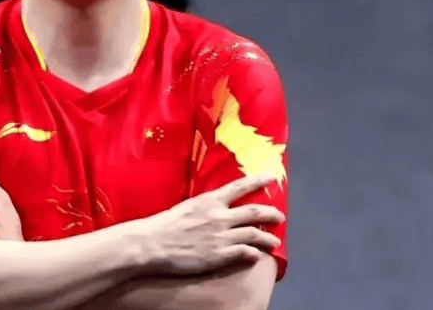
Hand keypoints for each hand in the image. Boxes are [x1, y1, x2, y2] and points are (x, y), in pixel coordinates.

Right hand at [138, 173, 284, 275]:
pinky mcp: (219, 255)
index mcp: (210, 200)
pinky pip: (245, 253)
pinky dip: (254, 253)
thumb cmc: (165, 224)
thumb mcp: (187, 206)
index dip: (258, 181)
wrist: (153, 243)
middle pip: (254, 212)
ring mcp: (221, 236)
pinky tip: (257, 255)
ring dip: (268, 238)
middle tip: (280, 217)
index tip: (272, 177)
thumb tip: (217, 206)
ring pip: (254, 234)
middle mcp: (219, 216)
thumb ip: (206, 206)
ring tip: (274, 241)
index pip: (240, 186)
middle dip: (272, 213)